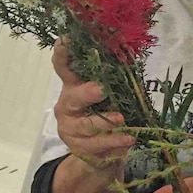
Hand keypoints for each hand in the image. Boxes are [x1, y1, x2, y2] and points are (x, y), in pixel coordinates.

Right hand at [52, 37, 133, 172]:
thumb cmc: (105, 111)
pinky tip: (128, 139)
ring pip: (85, 124)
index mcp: (73, 86)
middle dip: (86, 93)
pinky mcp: (79, 147)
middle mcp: (67, 105)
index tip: (65, 40)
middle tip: (101, 90)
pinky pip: (97, 144)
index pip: (64, 68)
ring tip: (121, 119)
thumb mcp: (111, 92)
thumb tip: (129, 47)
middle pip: (72, 97)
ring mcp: (70, 128)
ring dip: (105, 122)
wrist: (98, 151)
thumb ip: (114, 75)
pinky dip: (114, 141)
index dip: (63, 55)